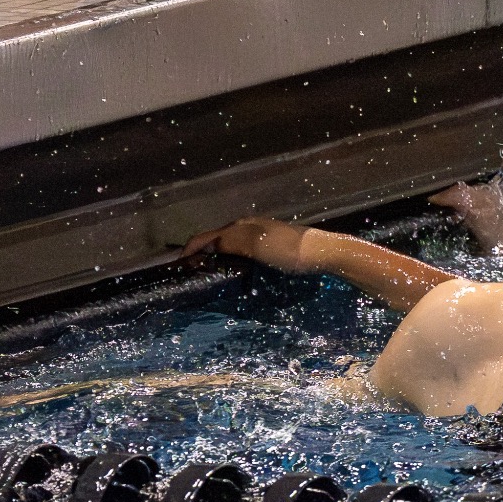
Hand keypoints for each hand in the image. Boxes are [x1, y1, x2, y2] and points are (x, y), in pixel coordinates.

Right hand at [180, 217, 311, 270]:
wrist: (324, 253)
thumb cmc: (290, 250)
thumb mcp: (256, 245)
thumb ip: (230, 243)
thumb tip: (206, 247)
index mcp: (240, 225)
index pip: (205, 236)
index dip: (189, 250)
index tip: (178, 268)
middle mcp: (247, 227)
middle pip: (215, 239)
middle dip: (200, 254)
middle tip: (191, 274)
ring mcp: (260, 236)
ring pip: (229, 245)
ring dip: (215, 257)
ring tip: (208, 276)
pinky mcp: (271, 247)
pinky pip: (242, 252)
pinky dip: (231, 260)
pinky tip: (234, 272)